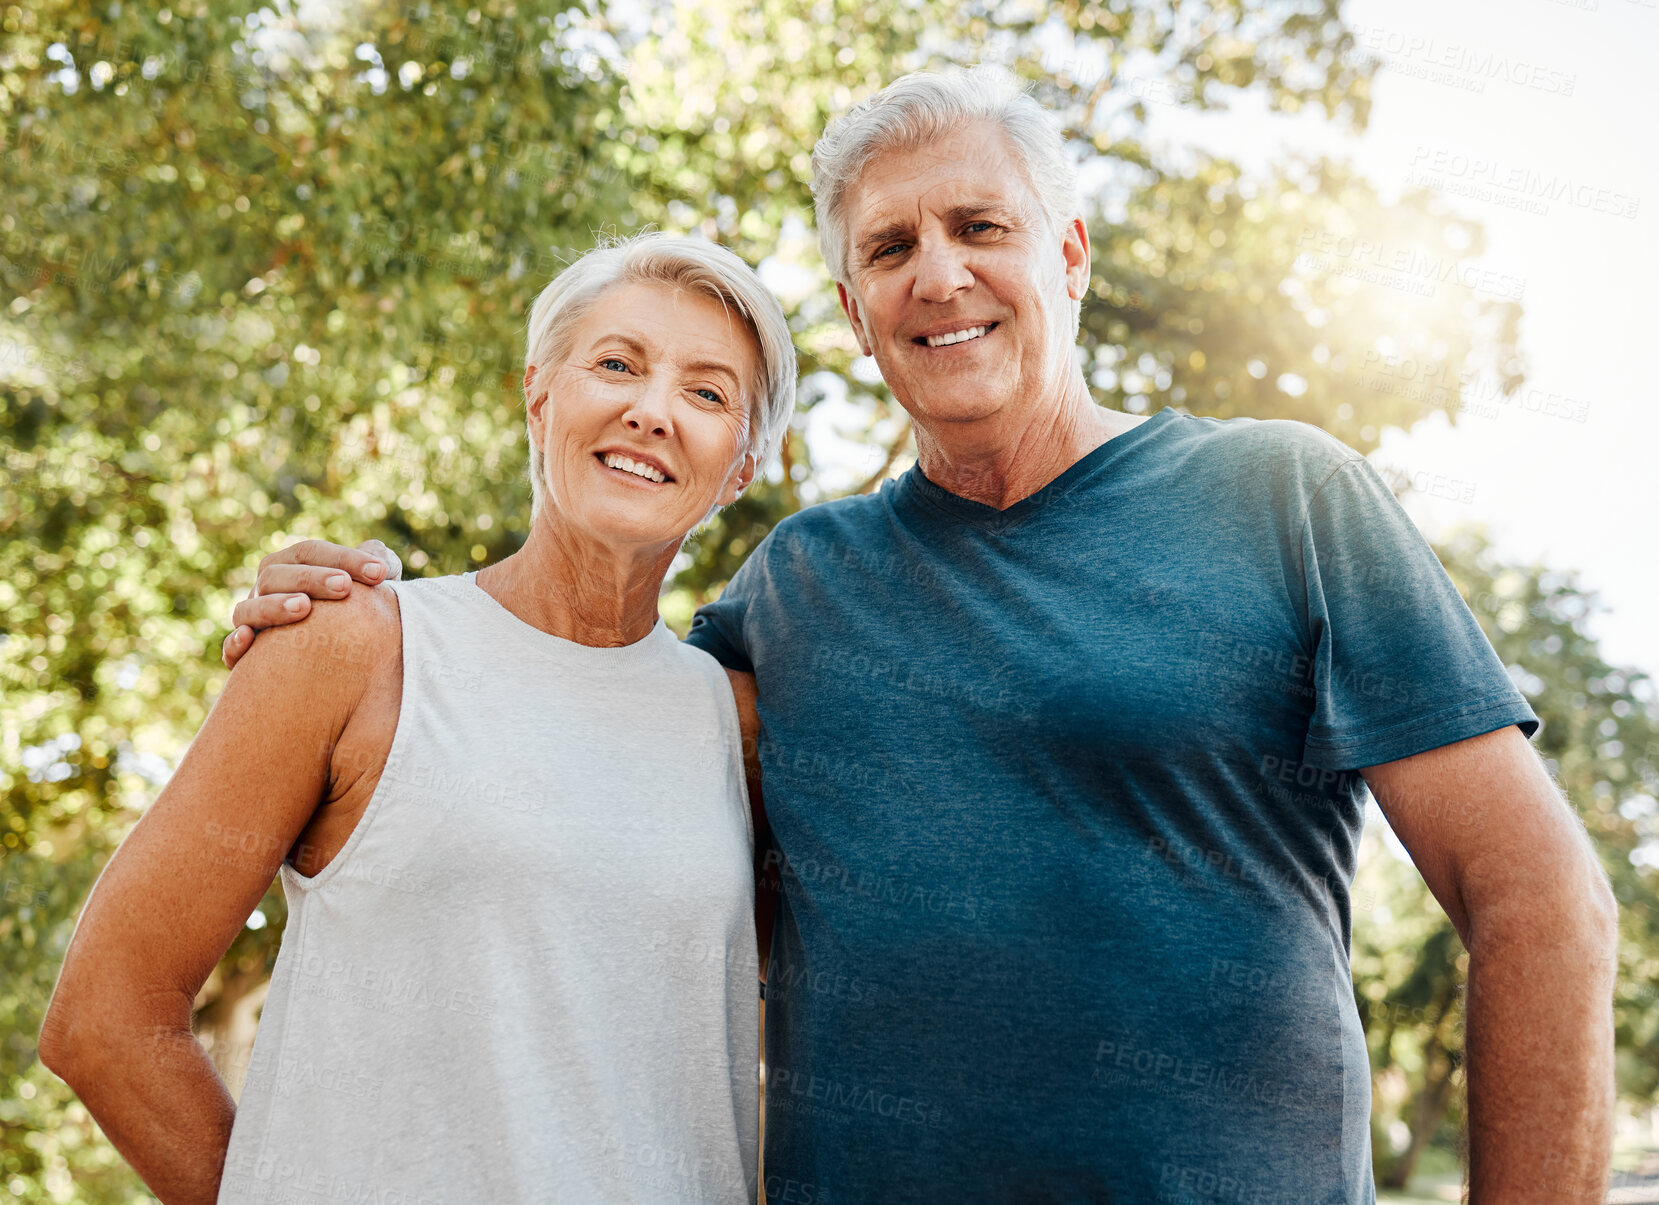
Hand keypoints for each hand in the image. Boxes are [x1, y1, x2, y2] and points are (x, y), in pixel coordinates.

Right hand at [221, 539, 400, 668]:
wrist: (337, 667)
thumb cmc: (356, 616)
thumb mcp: (372, 591)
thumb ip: (380, 567)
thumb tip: (380, 558)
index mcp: (292, 567)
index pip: (310, 553)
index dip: (345, 558)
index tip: (380, 573)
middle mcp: (266, 590)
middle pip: (277, 574)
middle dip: (311, 578)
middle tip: (344, 587)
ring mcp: (252, 622)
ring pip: (249, 608)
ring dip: (273, 606)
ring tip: (304, 607)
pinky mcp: (245, 658)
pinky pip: (230, 649)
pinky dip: (234, 643)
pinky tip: (249, 638)